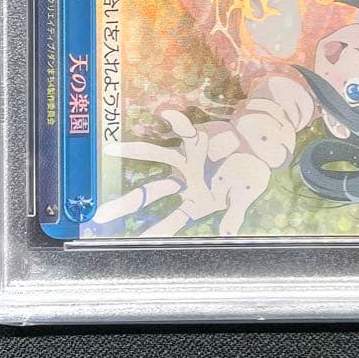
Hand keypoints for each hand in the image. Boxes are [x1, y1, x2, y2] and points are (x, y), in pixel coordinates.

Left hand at [105, 109, 270, 237]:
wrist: (258, 147)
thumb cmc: (249, 175)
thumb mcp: (244, 196)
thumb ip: (235, 214)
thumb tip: (229, 233)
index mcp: (195, 201)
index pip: (172, 220)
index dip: (156, 231)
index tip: (136, 243)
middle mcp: (184, 181)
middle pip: (150, 193)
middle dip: (127, 204)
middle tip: (100, 215)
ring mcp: (186, 160)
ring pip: (156, 156)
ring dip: (134, 151)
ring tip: (109, 148)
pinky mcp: (195, 139)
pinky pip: (183, 130)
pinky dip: (176, 122)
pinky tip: (166, 114)